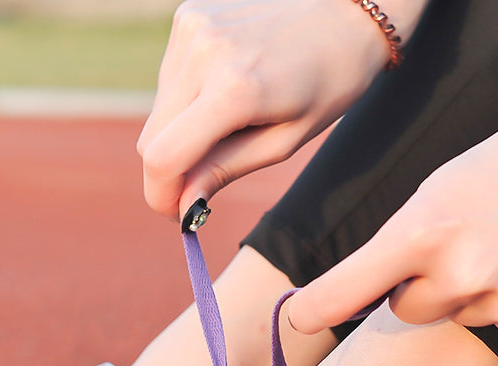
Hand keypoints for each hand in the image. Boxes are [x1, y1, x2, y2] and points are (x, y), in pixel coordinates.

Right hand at [137, 0, 427, 219]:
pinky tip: (223, 87)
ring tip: (228, 120)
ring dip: (179, 132)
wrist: (347, 10)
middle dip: (169, 170)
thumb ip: (225, 171)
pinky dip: (186, 98)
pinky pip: (168, 80)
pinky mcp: (188, 15)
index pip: (163, 158)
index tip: (177, 213)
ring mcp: (192, 28)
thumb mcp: (283, 142)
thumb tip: (183, 206)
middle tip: (200, 182)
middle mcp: (204, 52)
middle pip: (151, 140)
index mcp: (235, 88)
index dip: (160, 197)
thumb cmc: (327, 83)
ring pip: (157, 113)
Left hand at [287, 104, 497, 337]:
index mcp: (423, 233)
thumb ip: (396, 245)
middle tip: (456, 244)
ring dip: (466, 291)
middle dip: (418, 286)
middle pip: (404, 310)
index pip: (344, 290)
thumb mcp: (439, 191)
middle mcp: (459, 275)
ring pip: (454, 316)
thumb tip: (358, 294)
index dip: (313, 308)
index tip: (296, 317)